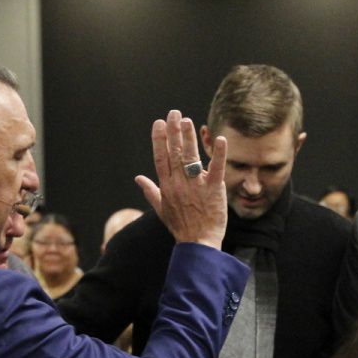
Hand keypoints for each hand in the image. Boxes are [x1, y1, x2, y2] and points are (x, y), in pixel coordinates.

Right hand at [134, 110, 227, 247]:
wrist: (198, 244)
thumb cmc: (181, 227)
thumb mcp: (161, 209)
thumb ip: (150, 191)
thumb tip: (138, 178)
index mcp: (167, 187)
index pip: (160, 158)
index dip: (159, 140)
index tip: (159, 123)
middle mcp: (179, 184)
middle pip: (174, 153)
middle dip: (174, 131)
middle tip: (175, 113)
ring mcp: (196, 187)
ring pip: (191, 158)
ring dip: (189, 138)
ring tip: (188, 121)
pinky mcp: (214, 190)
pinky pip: (217, 169)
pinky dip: (218, 154)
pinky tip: (219, 139)